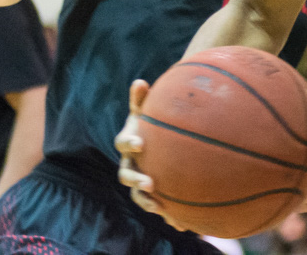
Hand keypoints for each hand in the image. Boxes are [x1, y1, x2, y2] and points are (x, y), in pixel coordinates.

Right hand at [114, 80, 190, 231]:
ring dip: (148, 203)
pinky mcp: (153, 193)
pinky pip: (159, 206)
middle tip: (150, 183)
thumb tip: (139, 82)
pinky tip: (184, 224)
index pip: (123, 143)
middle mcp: (130, 164)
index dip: (129, 142)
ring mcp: (140, 180)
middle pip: (127, 175)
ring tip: (160, 208)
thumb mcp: (149, 108)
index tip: (140, 142)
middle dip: (137, 180)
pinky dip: (169, 215)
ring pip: (139, 196)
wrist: (160, 138)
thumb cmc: (154, 120)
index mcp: (129, 142)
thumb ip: (143, 98)